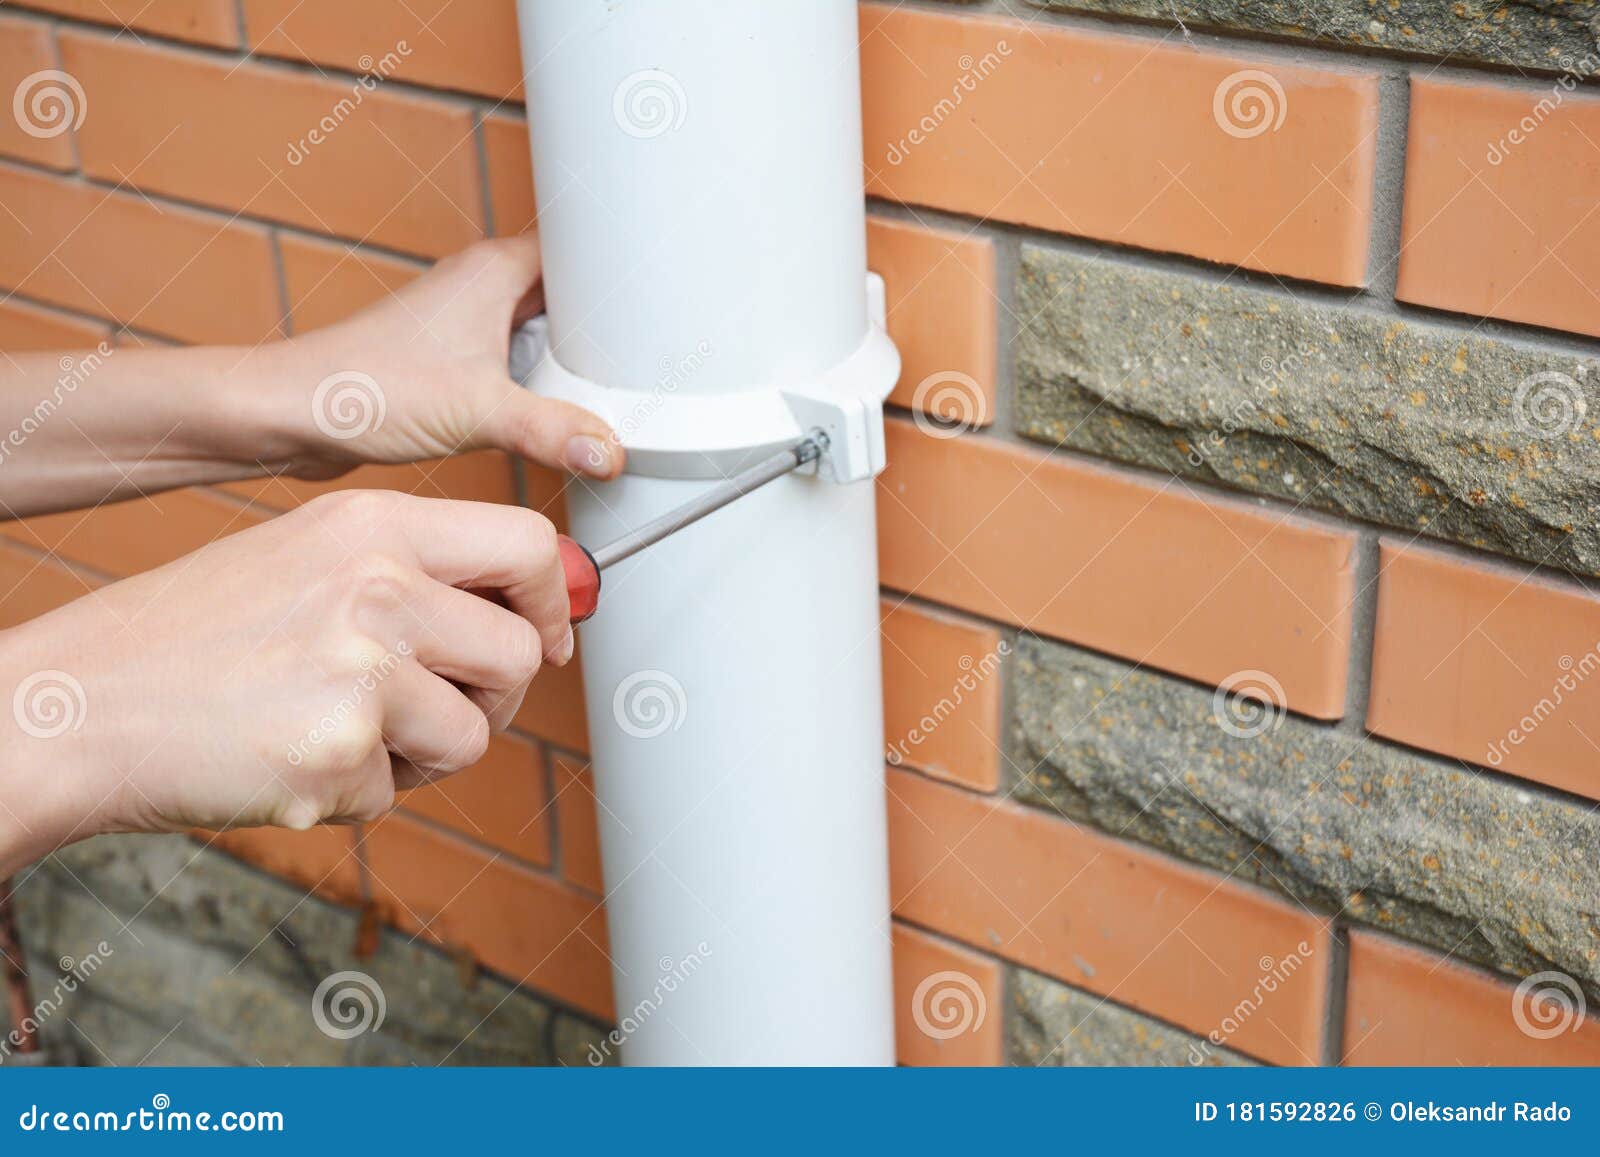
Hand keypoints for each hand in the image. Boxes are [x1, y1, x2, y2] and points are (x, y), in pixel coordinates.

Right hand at [0, 490, 568, 873]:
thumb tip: (536, 607)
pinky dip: (352, 793)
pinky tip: (286, 758)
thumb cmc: (188, 638)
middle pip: (519, 654)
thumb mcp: (307, 558)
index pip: (526, 543)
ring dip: (421, 754)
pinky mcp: (339, 754)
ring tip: (335, 730)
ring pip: (475, 735)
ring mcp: (362, 671)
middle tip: (428, 708)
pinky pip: (397, 794)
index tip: (547, 637)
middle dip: (491, 697)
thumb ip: (417, 572)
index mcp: (372, 525)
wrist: (73, 707)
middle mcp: (378, 586)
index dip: (553, 600)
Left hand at [269, 235, 623, 480]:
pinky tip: (556, 416)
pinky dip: (542, 384)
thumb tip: (608, 450)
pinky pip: (518, 362)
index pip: (583, 247)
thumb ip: (552, 432)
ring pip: (545, 330)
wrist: (290, 414)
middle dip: (608, 326)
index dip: (625, 269)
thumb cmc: (359, 386)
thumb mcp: (477, 412)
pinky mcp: (452, 361)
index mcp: (495, 269)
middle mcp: (482, 285)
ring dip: (573, 359)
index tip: (666, 297)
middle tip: (651, 359)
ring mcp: (466, 323)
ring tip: (612, 390)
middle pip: (572, 293)